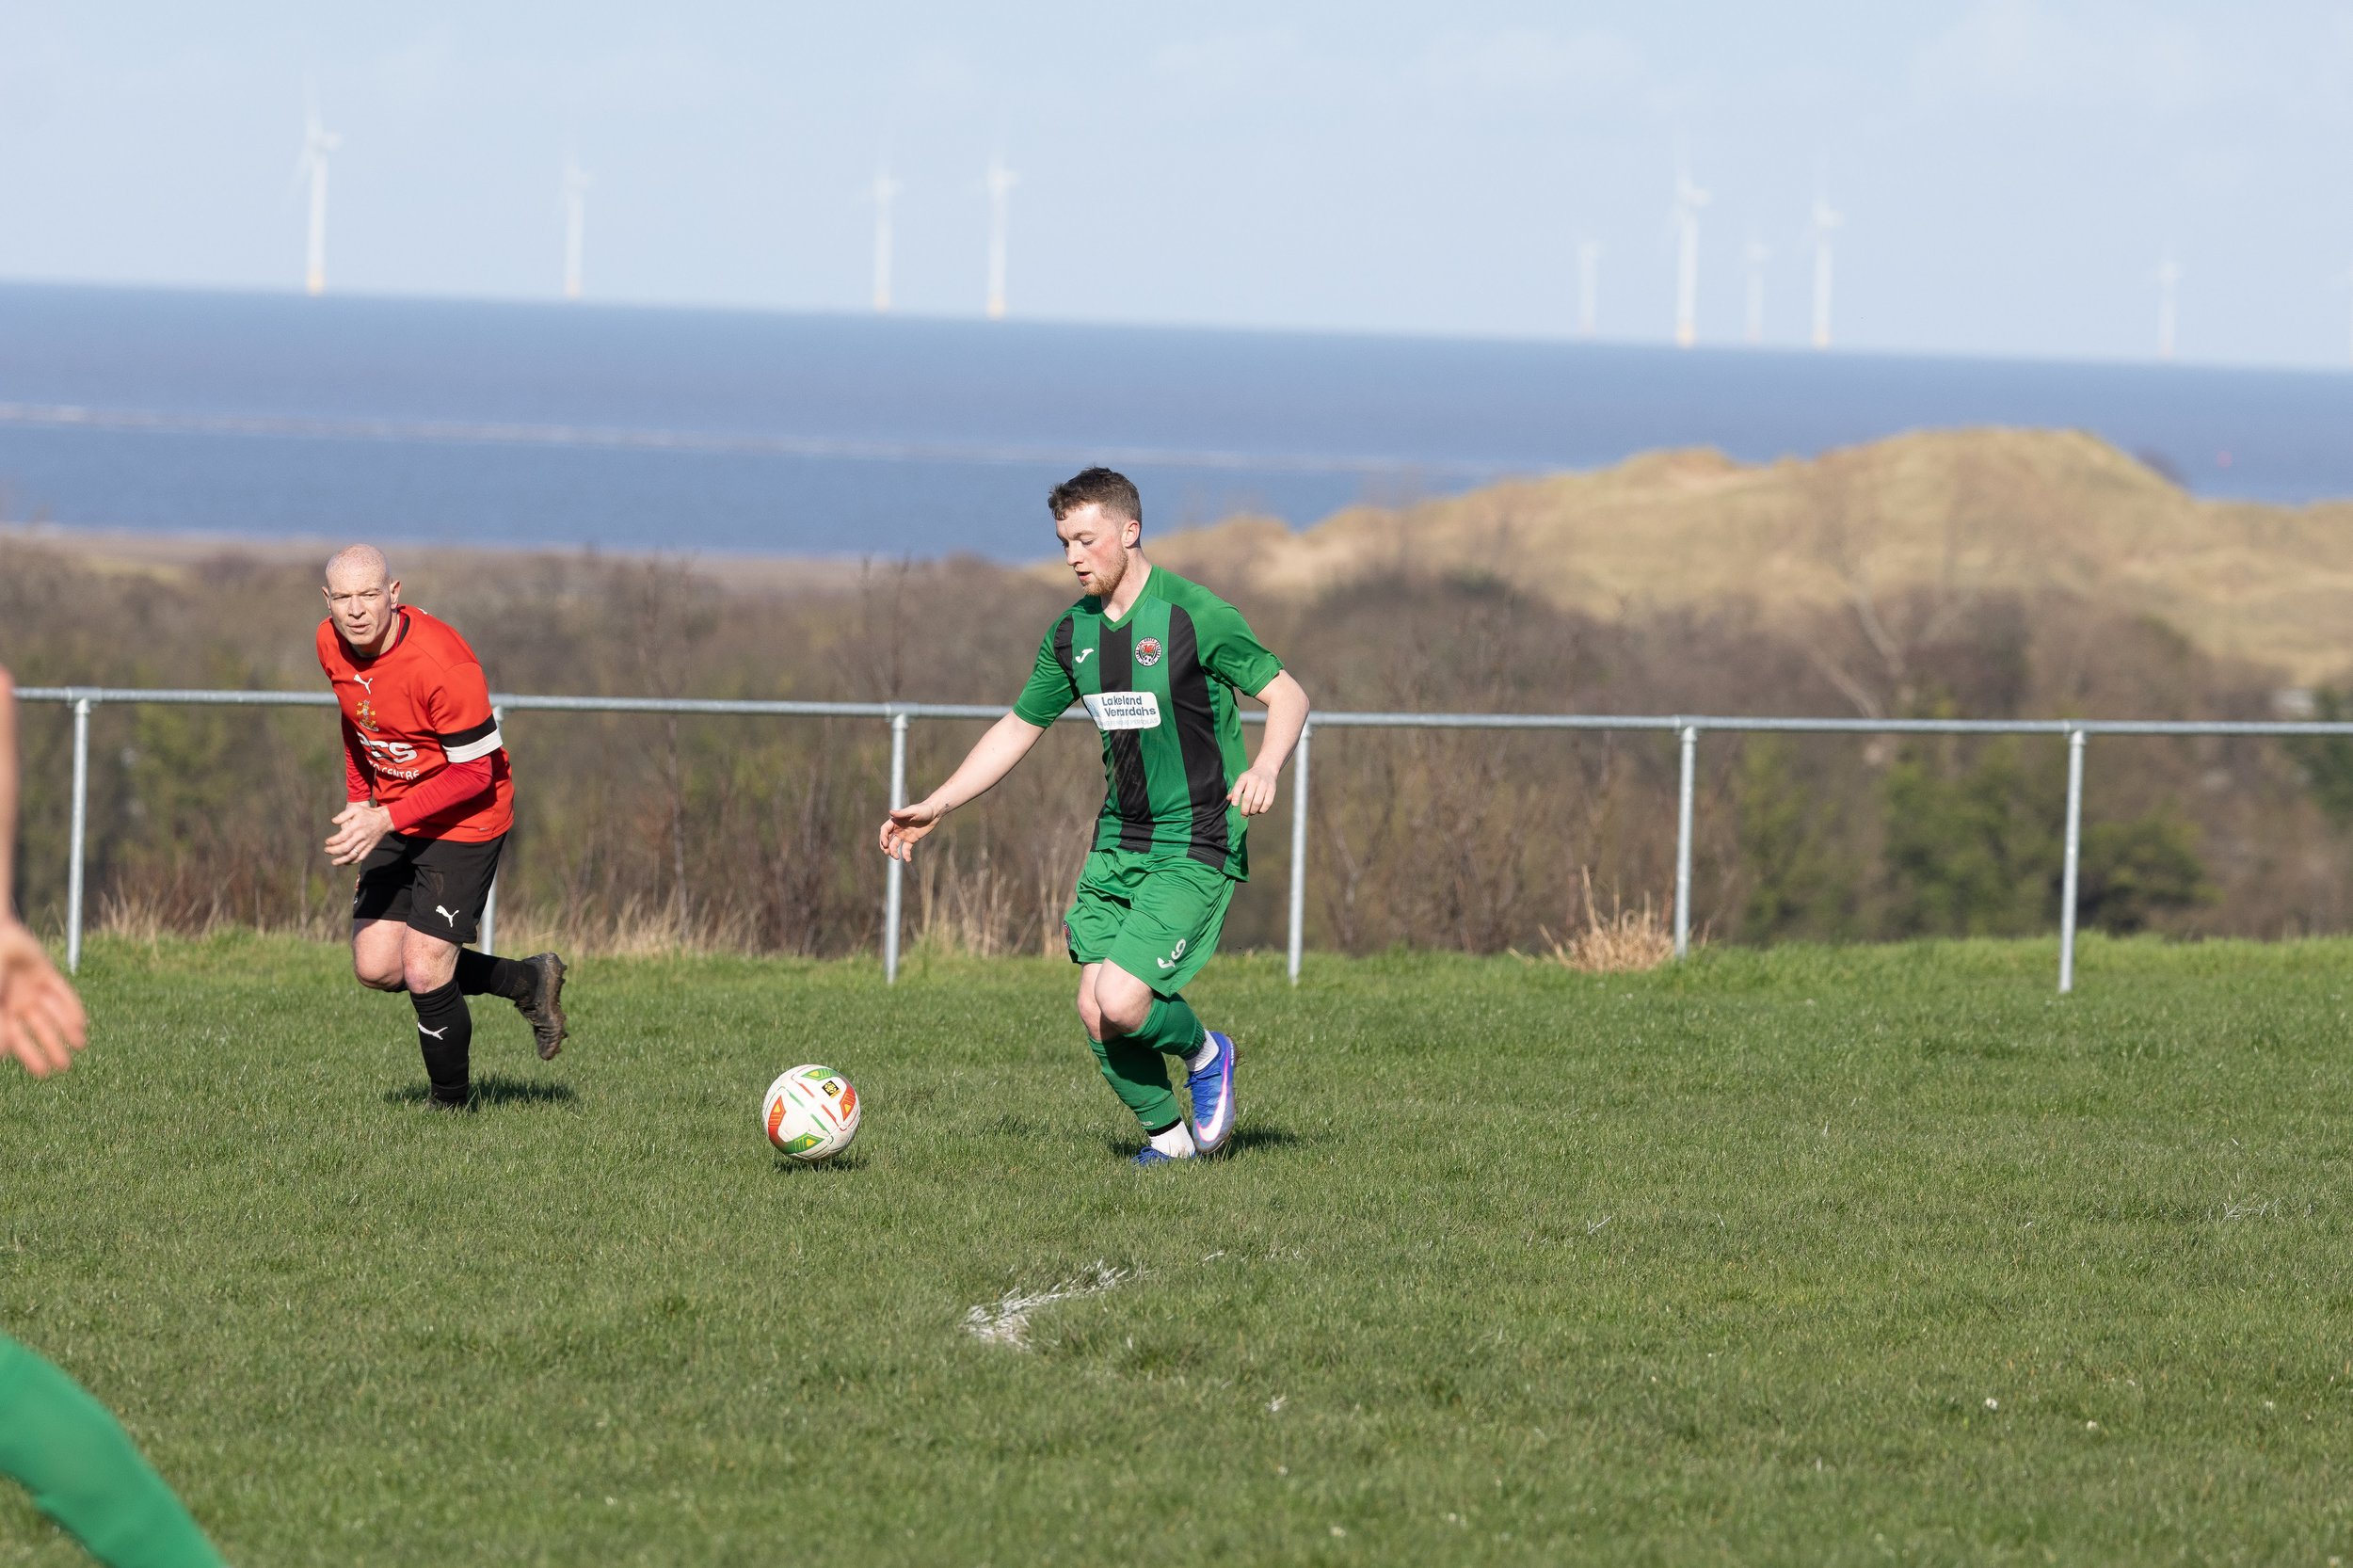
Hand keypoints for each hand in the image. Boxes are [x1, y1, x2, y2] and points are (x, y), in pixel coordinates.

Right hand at [0, 919, 86, 1077]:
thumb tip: (4, 1053)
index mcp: (1, 1011)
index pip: (17, 1039)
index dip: (30, 1056)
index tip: (43, 1073)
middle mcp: (17, 1001)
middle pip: (39, 1028)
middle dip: (52, 1047)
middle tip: (65, 1066)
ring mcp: (31, 986)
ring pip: (52, 1012)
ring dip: (66, 1029)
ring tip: (80, 1045)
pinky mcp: (44, 971)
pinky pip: (61, 991)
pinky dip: (71, 1006)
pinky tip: (81, 1023)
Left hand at [324, 801, 394, 866]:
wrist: (385, 819)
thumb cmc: (368, 813)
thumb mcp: (356, 809)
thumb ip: (343, 815)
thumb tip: (333, 821)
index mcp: (356, 827)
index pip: (342, 837)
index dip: (332, 841)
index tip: (327, 842)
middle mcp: (360, 836)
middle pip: (345, 848)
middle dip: (334, 851)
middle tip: (327, 850)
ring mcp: (366, 843)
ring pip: (353, 855)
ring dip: (342, 860)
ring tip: (334, 862)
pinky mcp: (370, 847)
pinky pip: (361, 857)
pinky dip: (353, 861)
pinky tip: (346, 862)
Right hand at [879, 800, 944, 861]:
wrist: (934, 813)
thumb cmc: (923, 809)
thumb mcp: (913, 811)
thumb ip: (902, 813)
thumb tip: (890, 812)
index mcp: (896, 821)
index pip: (885, 830)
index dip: (883, 837)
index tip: (885, 844)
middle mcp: (898, 829)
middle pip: (887, 839)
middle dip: (885, 847)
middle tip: (887, 853)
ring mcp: (904, 835)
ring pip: (895, 845)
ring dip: (893, 852)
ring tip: (897, 857)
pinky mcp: (911, 840)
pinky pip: (906, 849)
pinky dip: (906, 855)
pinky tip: (908, 860)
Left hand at [1228, 765, 1279, 816]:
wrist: (1266, 769)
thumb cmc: (1251, 777)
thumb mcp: (1241, 780)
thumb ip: (1235, 790)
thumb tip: (1228, 799)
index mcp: (1245, 777)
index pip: (1239, 787)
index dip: (1236, 797)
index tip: (1234, 805)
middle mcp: (1255, 780)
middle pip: (1248, 798)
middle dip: (1245, 809)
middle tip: (1243, 814)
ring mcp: (1264, 785)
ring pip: (1258, 803)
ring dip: (1253, 811)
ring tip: (1251, 813)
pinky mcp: (1272, 790)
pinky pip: (1267, 803)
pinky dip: (1262, 810)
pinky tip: (1259, 810)